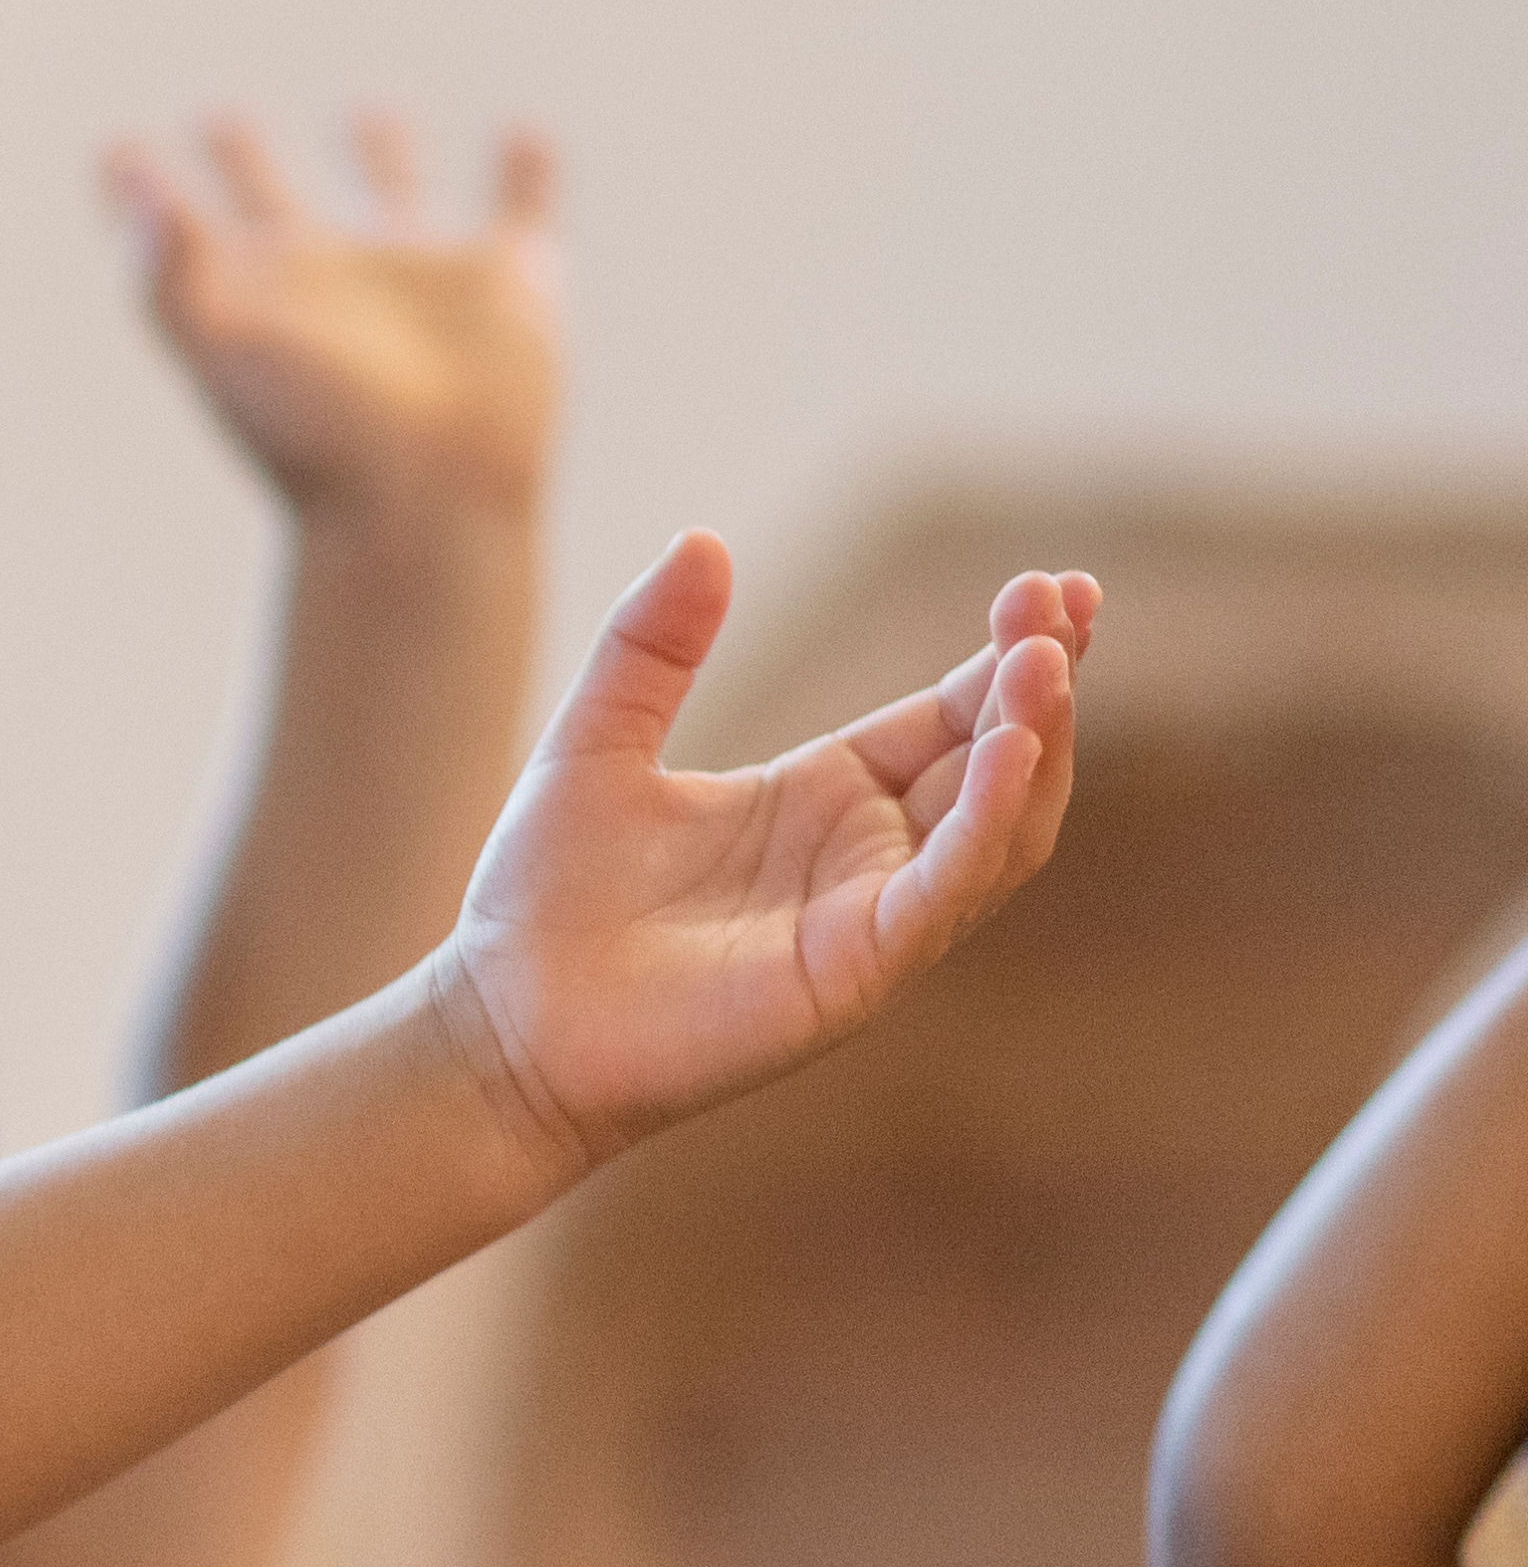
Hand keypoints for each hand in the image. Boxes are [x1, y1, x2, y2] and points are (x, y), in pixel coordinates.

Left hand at [106, 116, 560, 526]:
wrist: (428, 501)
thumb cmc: (314, 432)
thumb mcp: (222, 344)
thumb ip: (165, 265)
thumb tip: (123, 172)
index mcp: (249, 291)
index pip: (180, 229)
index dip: (143, 190)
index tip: (113, 152)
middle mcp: (327, 277)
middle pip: (275, 200)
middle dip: (246, 159)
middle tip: (217, 117)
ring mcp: (418, 275)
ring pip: (396, 191)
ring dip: (384, 153)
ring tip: (368, 112)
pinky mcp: (509, 281)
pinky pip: (522, 206)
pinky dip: (527, 171)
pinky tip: (524, 137)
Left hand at [442, 541, 1094, 1163]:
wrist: (502, 1026)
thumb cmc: (545, 899)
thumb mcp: (596, 742)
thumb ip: (648, 647)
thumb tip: (701, 540)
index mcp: (822, 795)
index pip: (951, 714)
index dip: (1009, 655)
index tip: (1053, 585)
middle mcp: (865, 854)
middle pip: (999, 760)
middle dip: (1042, 681)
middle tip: (1064, 603)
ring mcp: (869, 917)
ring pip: (1000, 828)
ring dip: (1035, 743)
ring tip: (1045, 661)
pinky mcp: (854, 972)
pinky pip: (946, 892)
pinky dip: (986, 822)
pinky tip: (1006, 750)